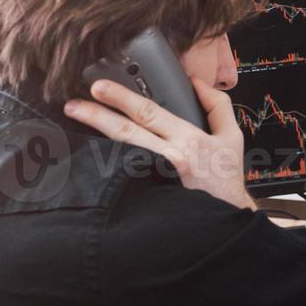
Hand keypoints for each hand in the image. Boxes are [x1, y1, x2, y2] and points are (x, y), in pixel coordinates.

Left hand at [64, 77, 254, 210]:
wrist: (225, 222)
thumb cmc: (225, 182)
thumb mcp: (232, 138)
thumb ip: (217, 106)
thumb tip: (197, 83)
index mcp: (188, 140)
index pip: (150, 113)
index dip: (122, 98)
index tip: (99, 87)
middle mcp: (169, 159)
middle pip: (128, 132)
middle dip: (98, 115)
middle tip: (74, 104)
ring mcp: (157, 180)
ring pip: (120, 155)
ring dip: (95, 139)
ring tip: (75, 127)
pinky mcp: (149, 199)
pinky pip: (123, 180)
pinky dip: (104, 169)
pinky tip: (85, 159)